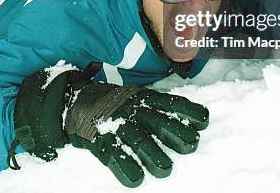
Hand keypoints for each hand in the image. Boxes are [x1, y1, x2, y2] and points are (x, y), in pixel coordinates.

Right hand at [65, 83, 208, 186]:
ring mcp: (117, 125)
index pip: (170, 103)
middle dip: (177, 133)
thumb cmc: (116, 105)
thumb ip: (159, 108)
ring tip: (166, 168)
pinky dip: (126, 168)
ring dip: (154, 154)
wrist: (77, 101)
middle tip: (191, 144)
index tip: (203, 120)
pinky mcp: (101, 141)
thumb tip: (192, 123)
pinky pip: (115, 154)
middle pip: (159, 122)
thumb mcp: (138, 99)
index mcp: (144, 99)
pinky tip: (136, 179)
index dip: (187, 111)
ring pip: (139, 140)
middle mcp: (133, 110)